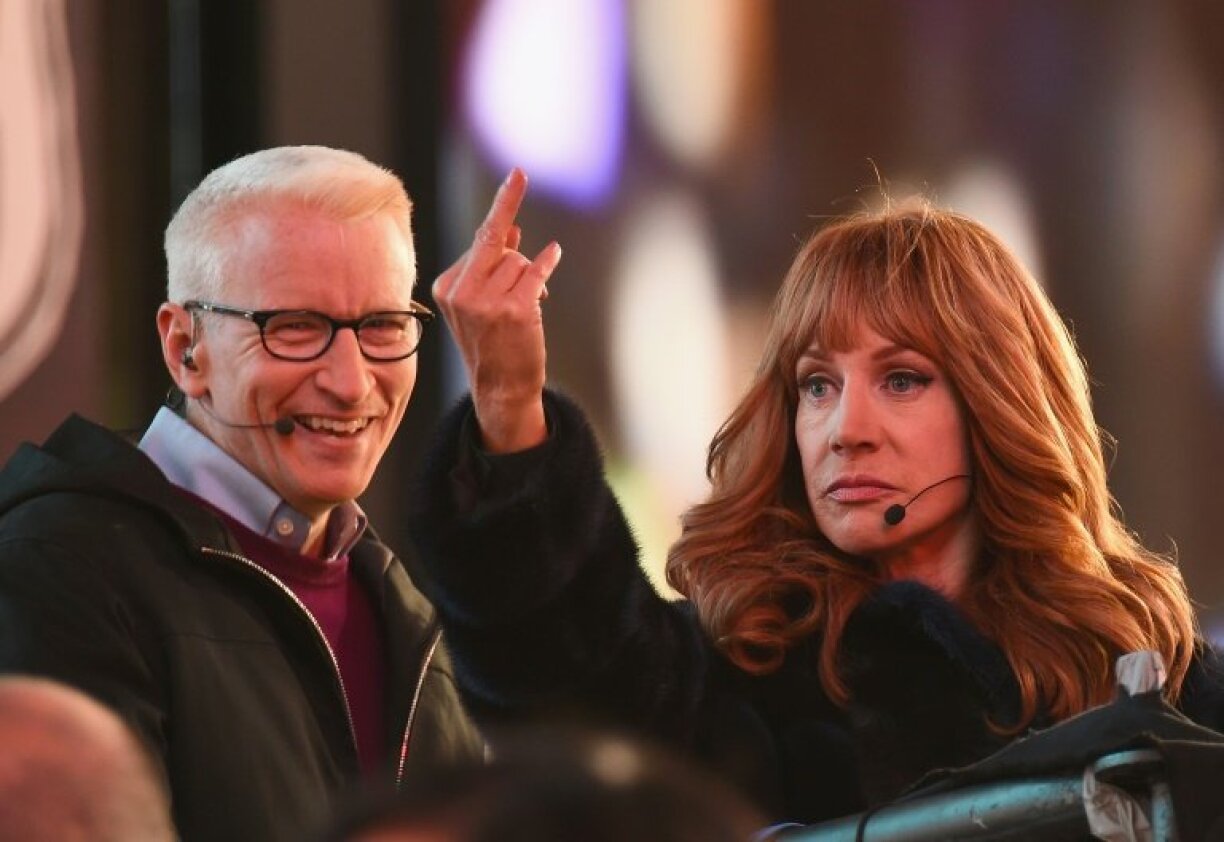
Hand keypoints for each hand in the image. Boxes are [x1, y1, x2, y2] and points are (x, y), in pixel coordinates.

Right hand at [433, 169, 561, 452]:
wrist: (501, 389)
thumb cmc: (493, 342)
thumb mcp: (480, 301)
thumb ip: (492, 262)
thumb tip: (509, 227)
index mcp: (447, 286)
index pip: (482, 240)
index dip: (504, 212)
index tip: (518, 173)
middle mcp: (461, 292)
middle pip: (502, 247)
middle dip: (517, 263)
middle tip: (518, 297)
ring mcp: (486, 302)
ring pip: (520, 261)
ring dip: (530, 280)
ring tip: (524, 311)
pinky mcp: (514, 310)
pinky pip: (537, 270)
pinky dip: (547, 264)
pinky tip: (553, 255)